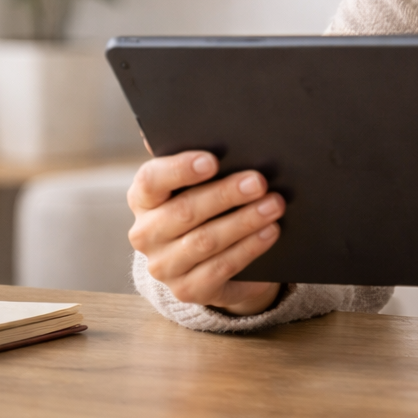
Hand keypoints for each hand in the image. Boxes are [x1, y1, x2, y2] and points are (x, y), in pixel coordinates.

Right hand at [127, 150, 283, 315]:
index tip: (212, 160)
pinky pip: (221, 268)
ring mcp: (164, 266)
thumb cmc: (205, 206)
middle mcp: (145, 234)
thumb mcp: (196, 184)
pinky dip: (249, 248)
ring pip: (205, 241)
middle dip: (225, 194)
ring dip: (244, 221)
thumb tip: (206, 127)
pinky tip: (270, 232)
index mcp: (143, 199)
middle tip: (259, 181)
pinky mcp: (187, 290)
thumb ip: (198, 160)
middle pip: (184, 211)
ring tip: (274, 205)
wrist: (207, 260)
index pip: (151, 180)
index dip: (180, 169)